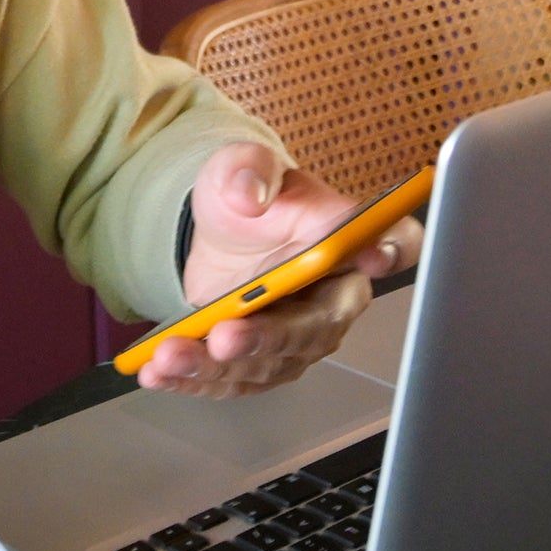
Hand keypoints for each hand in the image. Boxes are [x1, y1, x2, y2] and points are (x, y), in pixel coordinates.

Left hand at [141, 142, 416, 397]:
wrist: (216, 234)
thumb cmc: (246, 197)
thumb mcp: (240, 170)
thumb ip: (248, 171)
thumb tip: (252, 193)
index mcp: (349, 239)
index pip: (396, 243)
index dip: (392, 250)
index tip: (372, 255)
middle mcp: (335, 296)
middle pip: (317, 327)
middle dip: (269, 338)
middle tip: (225, 337)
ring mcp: (300, 339)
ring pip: (268, 364)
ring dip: (216, 368)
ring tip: (168, 357)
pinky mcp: (263, 363)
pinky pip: (233, 381)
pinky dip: (193, 381)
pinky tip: (155, 373)